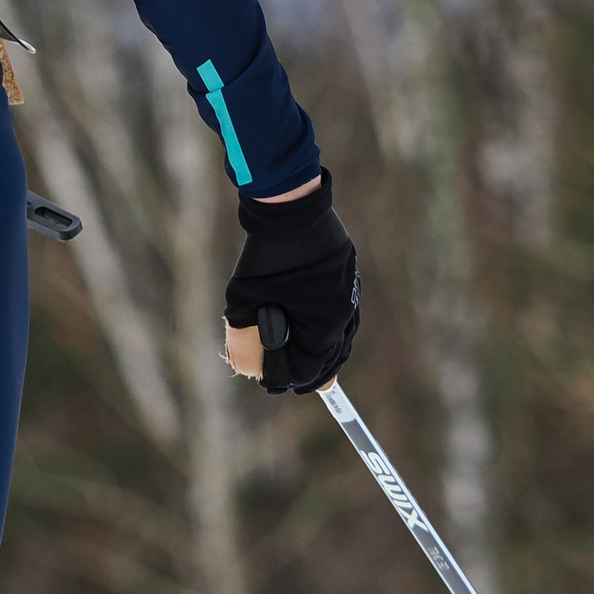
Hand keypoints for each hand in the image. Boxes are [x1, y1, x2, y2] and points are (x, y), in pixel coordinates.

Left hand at [221, 168, 358, 392]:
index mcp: (324, 325)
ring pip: (341, 338)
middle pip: (330, 358)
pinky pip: (343, 316)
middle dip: (308, 373)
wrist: (291, 209)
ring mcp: (350, 294)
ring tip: (306, 365)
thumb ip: (243, 339)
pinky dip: (330, 330)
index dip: (285, 379)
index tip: (270, 383)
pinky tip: (318, 332)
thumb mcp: (243, 301)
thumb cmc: (266, 257)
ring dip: (322, 353)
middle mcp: (344, 314)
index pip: (307, 369)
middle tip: (290, 384)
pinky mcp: (347, 278)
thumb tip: (248, 370)